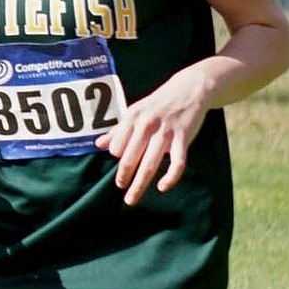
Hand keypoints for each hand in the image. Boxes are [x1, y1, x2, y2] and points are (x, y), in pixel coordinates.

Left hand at [95, 68, 209, 205]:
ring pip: (150, 164)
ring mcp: (165, 132)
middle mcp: (147, 125)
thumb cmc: (159, 103)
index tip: (122, 167)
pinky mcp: (183, 138)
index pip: (117, 147)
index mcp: (132, 117)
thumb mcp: (136, 111)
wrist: (190, 89)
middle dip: (124, 177)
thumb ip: (118, 130)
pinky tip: (162, 187)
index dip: (118, 158)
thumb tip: (99, 144)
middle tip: (121, 190)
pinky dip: (170, 178)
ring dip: (139, 185)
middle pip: (130, 158)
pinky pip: (177, 163)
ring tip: (132, 199)